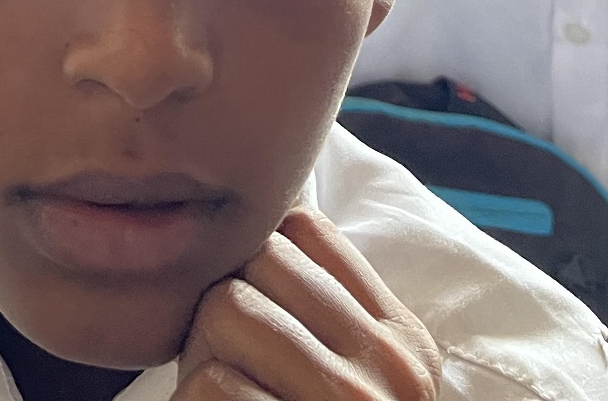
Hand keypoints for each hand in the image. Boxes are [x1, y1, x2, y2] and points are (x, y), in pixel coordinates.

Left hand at [174, 205, 439, 398]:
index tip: (251, 305)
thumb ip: (332, 318)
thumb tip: (266, 224)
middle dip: (224, 303)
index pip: (307, 229)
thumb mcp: (368, 382)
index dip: (258, 258)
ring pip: (229, 308)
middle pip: (259, 260)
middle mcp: (389, 367)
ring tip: (221, 396)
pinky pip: (213, 382)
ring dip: (203, 354)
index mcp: (403, 342)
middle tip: (227, 360)